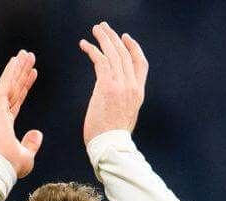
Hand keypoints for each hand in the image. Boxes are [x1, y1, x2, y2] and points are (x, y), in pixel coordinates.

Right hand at [0, 50, 41, 178]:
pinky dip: (10, 72)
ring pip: (9, 83)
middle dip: (22, 72)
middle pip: (13, 88)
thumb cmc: (10, 166)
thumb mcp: (26, 156)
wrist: (0, 167)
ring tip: (25, 54)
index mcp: (3, 123)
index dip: (25, 86)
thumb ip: (31, 143)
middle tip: (29, 57)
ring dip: (18, 68)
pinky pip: (4, 84)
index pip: (17, 99)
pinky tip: (16, 60)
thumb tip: (38, 133)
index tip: (33, 74)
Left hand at [78, 22, 147, 145]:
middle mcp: (132, 86)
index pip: (141, 64)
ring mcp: (121, 86)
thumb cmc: (112, 138)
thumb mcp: (125, 117)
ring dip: (103, 38)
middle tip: (104, 27)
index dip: (134, 48)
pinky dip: (92, 50)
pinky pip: (100, 61)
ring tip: (94, 30)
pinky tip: (84, 45)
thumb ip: (123, 102)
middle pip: (126, 54)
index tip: (125, 38)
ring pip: (113, 53)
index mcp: (138, 93)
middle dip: (114, 37)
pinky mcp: (106, 87)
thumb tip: (113, 98)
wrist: (110, 147)